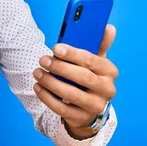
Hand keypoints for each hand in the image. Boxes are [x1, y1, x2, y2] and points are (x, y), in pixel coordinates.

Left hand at [33, 24, 117, 138]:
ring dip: (51, 82)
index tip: (55, 48)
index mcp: (109, 71)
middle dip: (59, 67)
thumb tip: (108, 27)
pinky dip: (47, 97)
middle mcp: (107, 90)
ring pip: (71, 94)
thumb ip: (98, 43)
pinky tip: (37, 87)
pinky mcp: (81, 118)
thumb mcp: (94, 61)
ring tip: (37, 73)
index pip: (91, 60)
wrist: (88, 107)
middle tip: (42, 60)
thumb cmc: (89, 76)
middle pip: (82, 77)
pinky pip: (62, 108)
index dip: (72, 53)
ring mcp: (95, 106)